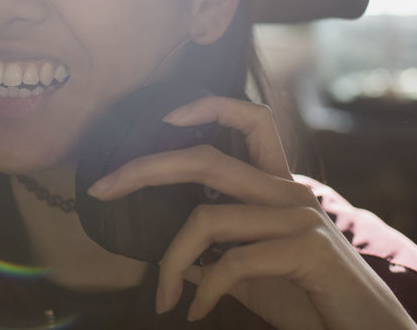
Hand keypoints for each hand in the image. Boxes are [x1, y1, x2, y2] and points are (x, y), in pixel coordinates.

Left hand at [86, 96, 416, 329]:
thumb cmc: (312, 299)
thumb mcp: (259, 271)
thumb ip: (223, 254)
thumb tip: (177, 258)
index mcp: (281, 188)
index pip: (252, 119)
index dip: (208, 106)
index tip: (162, 117)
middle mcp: (291, 193)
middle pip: (207, 159)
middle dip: (146, 167)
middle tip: (104, 186)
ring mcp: (299, 220)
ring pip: (207, 219)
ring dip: (169, 263)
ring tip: (162, 298)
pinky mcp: (305, 252)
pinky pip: (230, 263)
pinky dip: (202, 291)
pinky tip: (195, 311)